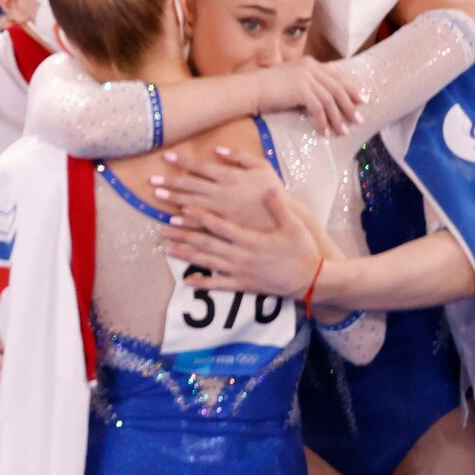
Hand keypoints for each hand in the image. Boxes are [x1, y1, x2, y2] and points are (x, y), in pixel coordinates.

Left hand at [151, 148, 324, 299]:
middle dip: (183, 236)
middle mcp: (241, 256)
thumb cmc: (302, 251)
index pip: (220, 226)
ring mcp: (240, 272)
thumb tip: (269, 188)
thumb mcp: (294, 226)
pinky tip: (187, 281)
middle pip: (206, 244)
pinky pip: (219, 284)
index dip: (200, 217)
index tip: (181, 209)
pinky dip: (202, 282)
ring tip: (167, 249)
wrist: (311, 280)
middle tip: (163, 229)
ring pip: (207, 262)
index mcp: (251, 239)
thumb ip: (279, 208)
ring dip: (186, 255)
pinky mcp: (243, 285)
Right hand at [253, 57, 363, 135]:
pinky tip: (324, 132)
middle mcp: (310, 68)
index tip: (361, 101)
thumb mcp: (289, 80)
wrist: (248, 89)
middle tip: (358, 120)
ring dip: (338, 118)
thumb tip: (320, 98)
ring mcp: (306, 78)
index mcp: (309, 63)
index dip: (351, 89)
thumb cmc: (264, 88)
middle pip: (338, 88)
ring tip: (344, 131)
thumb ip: (305, 82)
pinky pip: (319, 109)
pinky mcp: (301, 90)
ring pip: (331, 100)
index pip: (336, 76)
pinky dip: (323, 122)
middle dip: (350, 106)